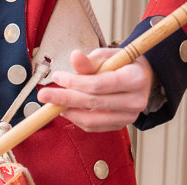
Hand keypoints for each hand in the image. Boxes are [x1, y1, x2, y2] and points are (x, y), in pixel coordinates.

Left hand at [37, 48, 155, 131]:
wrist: (141, 79)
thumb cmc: (124, 65)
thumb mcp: (108, 56)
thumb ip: (89, 60)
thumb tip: (74, 57)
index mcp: (135, 79)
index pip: (99, 84)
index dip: (75, 82)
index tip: (57, 77)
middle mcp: (135, 101)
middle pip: (92, 103)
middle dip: (65, 98)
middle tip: (44, 95)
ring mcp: (129, 117)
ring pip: (91, 120)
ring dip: (68, 111)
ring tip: (54, 103)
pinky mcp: (120, 126)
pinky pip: (93, 127)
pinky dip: (76, 119)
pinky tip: (67, 109)